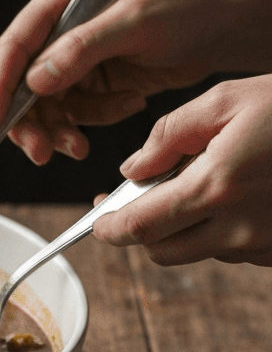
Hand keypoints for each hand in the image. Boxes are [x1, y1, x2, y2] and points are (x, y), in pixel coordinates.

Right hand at [0, 0, 238, 164]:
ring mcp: (70, 56)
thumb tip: (34, 80)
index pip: (13, 48)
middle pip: (21, 86)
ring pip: (46, 107)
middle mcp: (57, 27)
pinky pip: (75, 113)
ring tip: (85, 142)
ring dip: (66, 129)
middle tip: (44, 152)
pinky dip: (95, 119)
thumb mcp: (134, 23)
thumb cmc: (184, 10)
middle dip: (33, 123)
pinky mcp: (87, 80)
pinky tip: (126, 103)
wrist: (218, 29)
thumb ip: (82, 48)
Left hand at [92, 75, 271, 266]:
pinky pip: (232, 250)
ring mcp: (261, 246)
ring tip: (198, 182)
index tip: (96, 219)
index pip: (139, 228)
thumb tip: (131, 170)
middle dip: (141, 231)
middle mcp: (237, 228)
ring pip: (196, 252)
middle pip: (160, 252)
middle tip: (136, 200)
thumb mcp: (230, 99)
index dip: (108, 229)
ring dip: (182, 228)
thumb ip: (170, 135)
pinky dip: (219, 228)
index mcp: (216, 187)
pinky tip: (235, 193)